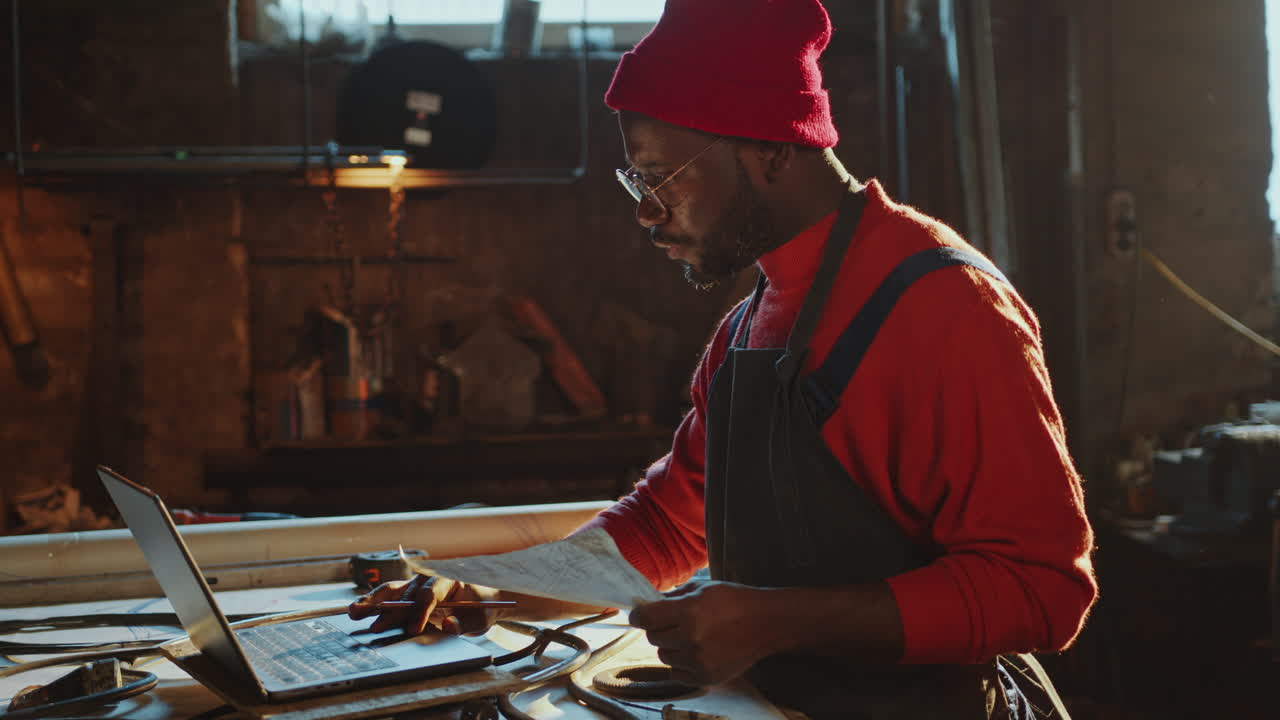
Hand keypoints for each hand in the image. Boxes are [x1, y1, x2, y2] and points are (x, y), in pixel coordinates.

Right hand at [348, 574, 492, 634]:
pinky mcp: (406, 595)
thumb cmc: (480, 608)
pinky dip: (372, 603)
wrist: (480, 601)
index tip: (413, 629)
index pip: (430, 594)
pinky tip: (357, 611)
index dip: (420, 611)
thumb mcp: (479, 619)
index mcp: (448, 581)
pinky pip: (387, 597)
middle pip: (406, 594)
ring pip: (391, 591)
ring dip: (372, 602)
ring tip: (354, 612)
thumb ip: (464, 623)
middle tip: (376, 626)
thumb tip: (447, 625)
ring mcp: (415, 586)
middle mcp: (428, 580)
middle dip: (391, 611)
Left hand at [628, 579, 782, 686]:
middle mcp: (692, 639)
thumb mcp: (703, 589)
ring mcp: (699, 661)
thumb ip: (673, 597)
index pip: (646, 618)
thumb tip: (647, 604)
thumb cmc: (735, 601)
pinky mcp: (706, 677)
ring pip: (664, 656)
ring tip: (688, 637)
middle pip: (653, 637)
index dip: (638, 616)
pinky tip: (694, 652)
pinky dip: (680, 664)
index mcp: (689, 612)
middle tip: (671, 623)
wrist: (766, 623)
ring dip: (670, 647)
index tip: (638, 615)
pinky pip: (676, 673)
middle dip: (658, 629)